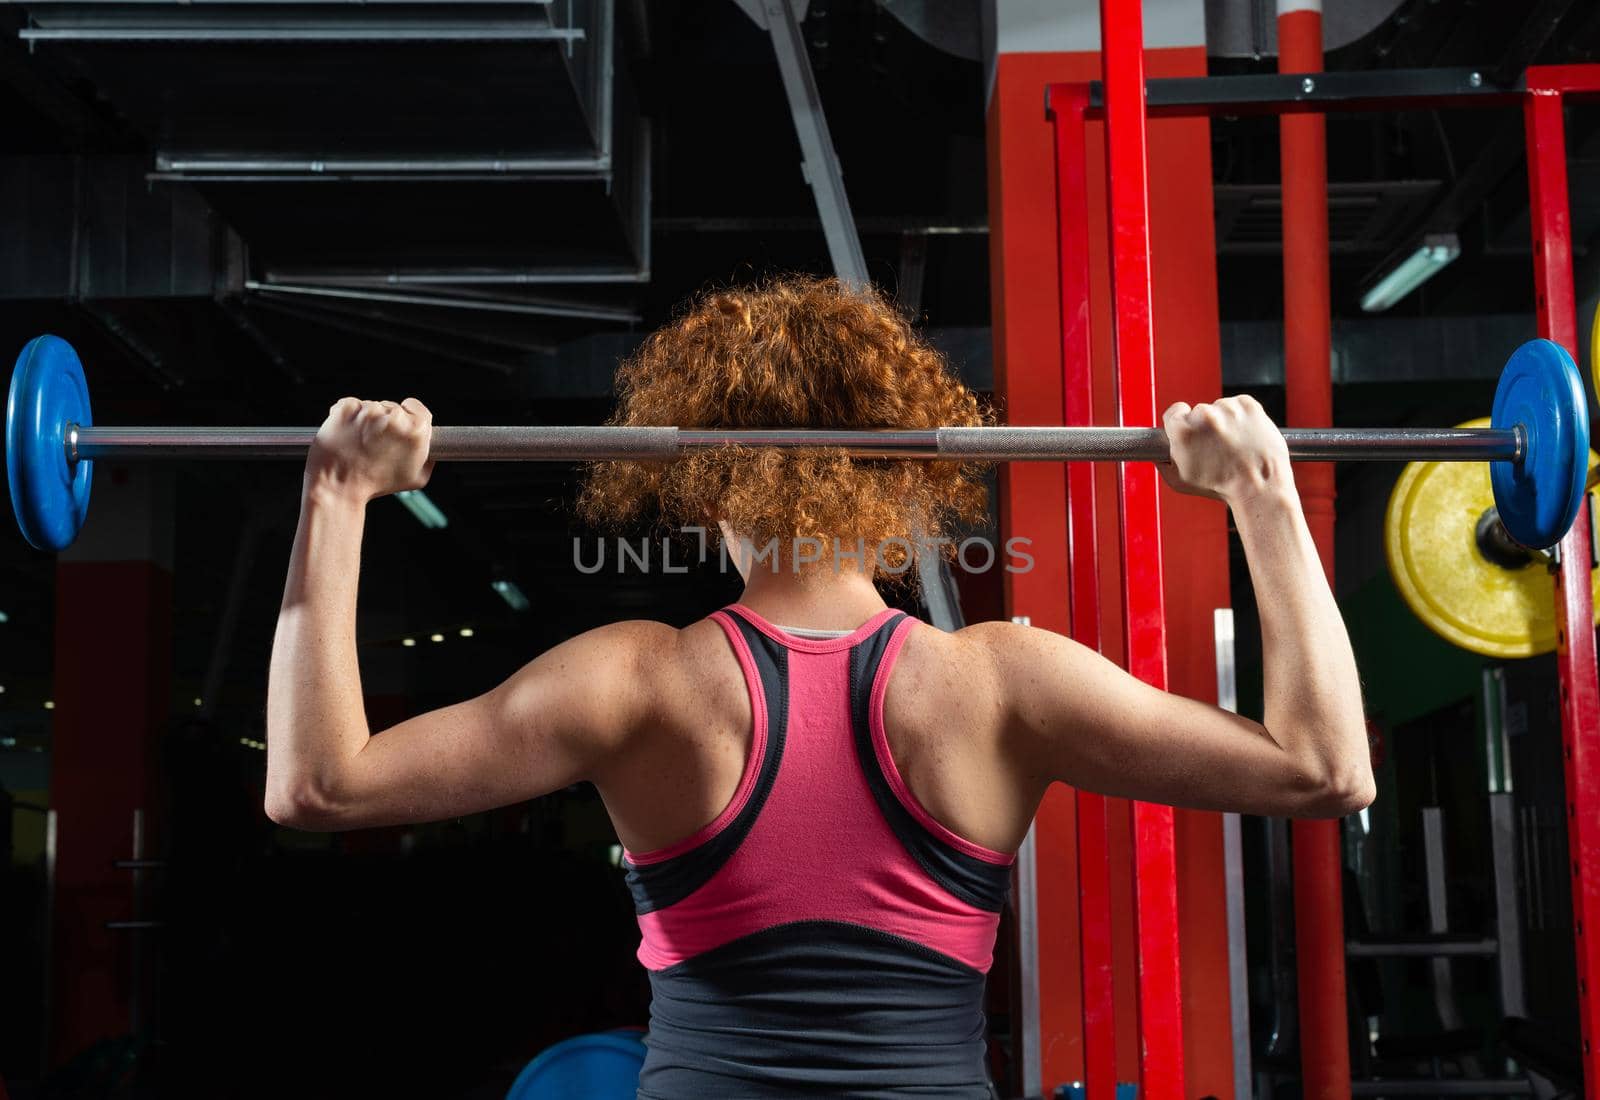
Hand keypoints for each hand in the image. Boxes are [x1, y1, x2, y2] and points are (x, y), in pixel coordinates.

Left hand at [306, 397, 434, 502]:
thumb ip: (428, 459)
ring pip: (370, 406)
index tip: (399, 424)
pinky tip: (347, 433)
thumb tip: (430, 449)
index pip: (416, 407)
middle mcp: (395, 417)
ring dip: (365, 419)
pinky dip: (347, 415)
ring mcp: (369, 412)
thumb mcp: (416, 479)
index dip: (408, 415)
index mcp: (416, 430)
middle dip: (384, 421)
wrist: (340, 486)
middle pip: (392, 407)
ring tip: (359, 442)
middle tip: (376, 443)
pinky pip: (350, 405)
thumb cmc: (377, 484)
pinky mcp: (346, 410)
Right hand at [1159, 395, 1291, 504]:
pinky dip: (1242, 417)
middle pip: (1199, 412)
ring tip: (1234, 444)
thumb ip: (1163, 463)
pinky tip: (1245, 435)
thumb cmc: (1221, 486)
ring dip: (1225, 422)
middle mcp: (1204, 415)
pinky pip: (1239, 405)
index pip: (1174, 411)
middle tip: (1216, 446)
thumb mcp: (1180, 481)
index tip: (1191, 431)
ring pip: (1220, 409)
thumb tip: (1158, 453)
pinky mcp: (1248, 405)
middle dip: (1205, 426)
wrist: (1259, 485)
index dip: (1181, 422)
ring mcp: (1228, 408)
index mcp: (1183, 430)